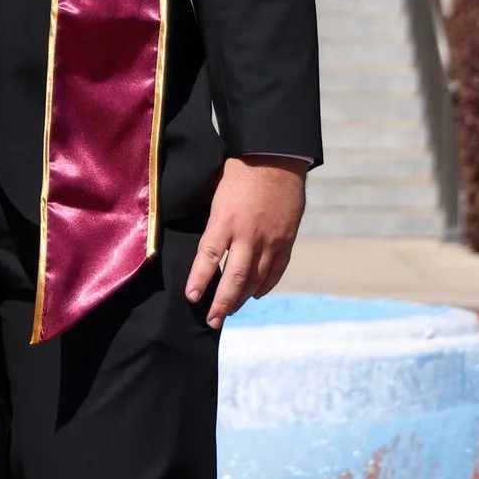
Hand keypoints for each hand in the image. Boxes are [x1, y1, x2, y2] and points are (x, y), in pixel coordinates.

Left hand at [185, 157, 307, 328]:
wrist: (277, 158)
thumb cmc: (240, 171)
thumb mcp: (217, 194)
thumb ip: (213, 223)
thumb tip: (203, 248)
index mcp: (226, 219)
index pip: (209, 256)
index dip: (199, 279)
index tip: (192, 297)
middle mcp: (248, 233)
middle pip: (235, 277)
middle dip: (222, 302)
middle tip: (212, 320)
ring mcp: (270, 239)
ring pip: (256, 278)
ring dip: (242, 298)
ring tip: (230, 311)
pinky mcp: (286, 239)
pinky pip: (276, 270)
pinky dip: (265, 285)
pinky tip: (255, 294)